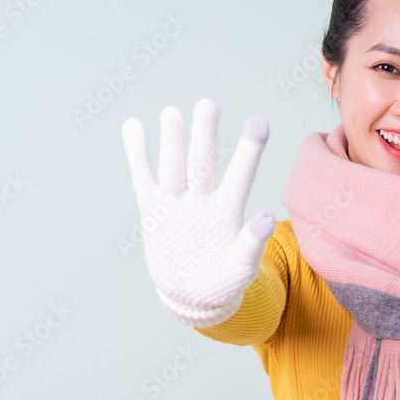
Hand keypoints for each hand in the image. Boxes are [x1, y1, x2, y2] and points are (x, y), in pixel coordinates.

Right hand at [122, 99, 275, 325]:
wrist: (193, 295)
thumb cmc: (223, 280)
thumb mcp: (241, 267)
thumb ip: (252, 243)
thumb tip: (266, 217)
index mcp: (227, 212)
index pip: (240, 176)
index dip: (249, 151)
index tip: (259, 122)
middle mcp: (202, 201)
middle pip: (202, 163)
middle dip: (204, 135)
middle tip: (207, 105)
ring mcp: (176, 204)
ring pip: (174, 167)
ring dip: (172, 141)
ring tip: (171, 113)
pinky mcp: (153, 212)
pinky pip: (143, 179)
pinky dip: (137, 155)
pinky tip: (133, 126)